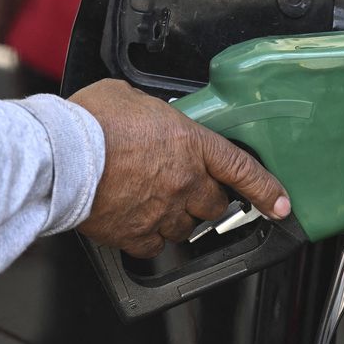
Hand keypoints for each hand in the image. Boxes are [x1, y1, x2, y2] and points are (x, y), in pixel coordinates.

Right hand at [69, 79, 289, 257]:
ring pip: (187, 227)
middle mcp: (185, 180)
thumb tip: (145, 112)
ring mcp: (163, 210)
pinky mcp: (136, 234)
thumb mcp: (130, 97)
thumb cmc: (90, 122)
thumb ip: (152, 112)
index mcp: (191, 143)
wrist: (60, 156)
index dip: (267, 189)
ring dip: (177, 218)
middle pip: (215, 204)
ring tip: (153, 203)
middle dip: (206, 200)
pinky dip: (148, 238)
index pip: (243, 169)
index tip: (282, 205)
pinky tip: (135, 224)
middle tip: (186, 191)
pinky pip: (154, 246)